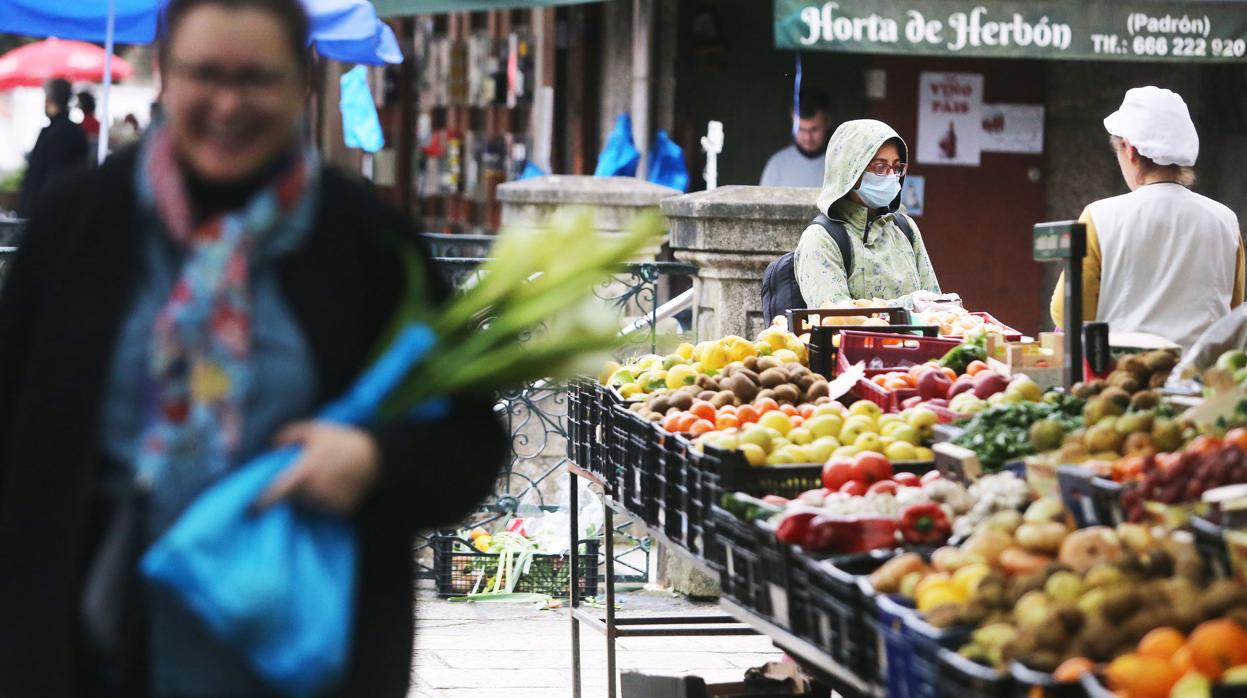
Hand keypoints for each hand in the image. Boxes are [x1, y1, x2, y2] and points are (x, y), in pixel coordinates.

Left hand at [253, 422, 380, 514]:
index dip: (259, 503)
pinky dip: (325, 502)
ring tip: (319, 479)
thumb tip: (268, 448)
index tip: (250, 508)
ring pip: (308, 505)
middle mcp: (316, 492)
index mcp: (304, 472)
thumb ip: (288, 435)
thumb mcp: (314, 430)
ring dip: (307, 497)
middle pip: (291, 500)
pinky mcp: (342, 510)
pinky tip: (333, 486)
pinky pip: (325, 509)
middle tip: (299, 479)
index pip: (275, 494)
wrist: (377, 456)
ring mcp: (330, 503)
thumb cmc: (342, 441)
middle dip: (290, 492)